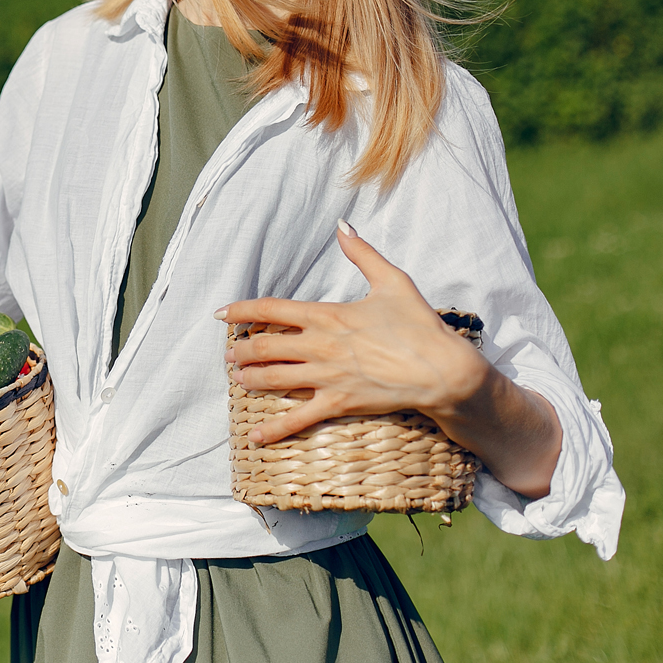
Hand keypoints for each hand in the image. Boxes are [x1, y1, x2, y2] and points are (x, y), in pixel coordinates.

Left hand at [217, 220, 561, 497]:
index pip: (271, 309)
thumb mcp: (391, 280)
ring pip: (274, 379)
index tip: (221, 313)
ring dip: (250, 379)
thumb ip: (362, 253)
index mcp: (327, 315)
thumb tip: (342, 225)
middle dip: (241, 350)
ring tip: (236, 379)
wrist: (442, 370)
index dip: (241, 311)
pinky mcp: (338, 404)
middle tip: (228, 354)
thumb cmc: (418, 325)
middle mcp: (320, 346)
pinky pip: (299, 418)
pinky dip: (274, 429)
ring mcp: (326, 377)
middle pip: (266, 347)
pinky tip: (254, 438)